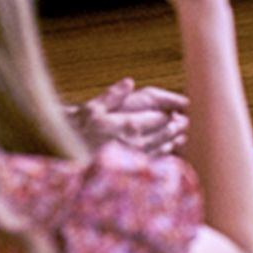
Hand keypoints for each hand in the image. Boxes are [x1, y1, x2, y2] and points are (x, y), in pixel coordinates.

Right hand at [71, 78, 188, 156]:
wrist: (65, 156)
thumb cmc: (77, 130)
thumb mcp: (92, 108)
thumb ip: (113, 95)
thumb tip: (129, 83)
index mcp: (129, 125)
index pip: (160, 118)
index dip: (171, 113)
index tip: (179, 110)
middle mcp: (135, 143)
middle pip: (164, 133)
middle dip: (177, 127)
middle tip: (187, 122)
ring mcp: (134, 158)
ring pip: (162, 148)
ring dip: (174, 141)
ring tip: (183, 136)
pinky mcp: (130, 169)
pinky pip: (152, 162)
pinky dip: (163, 155)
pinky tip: (167, 152)